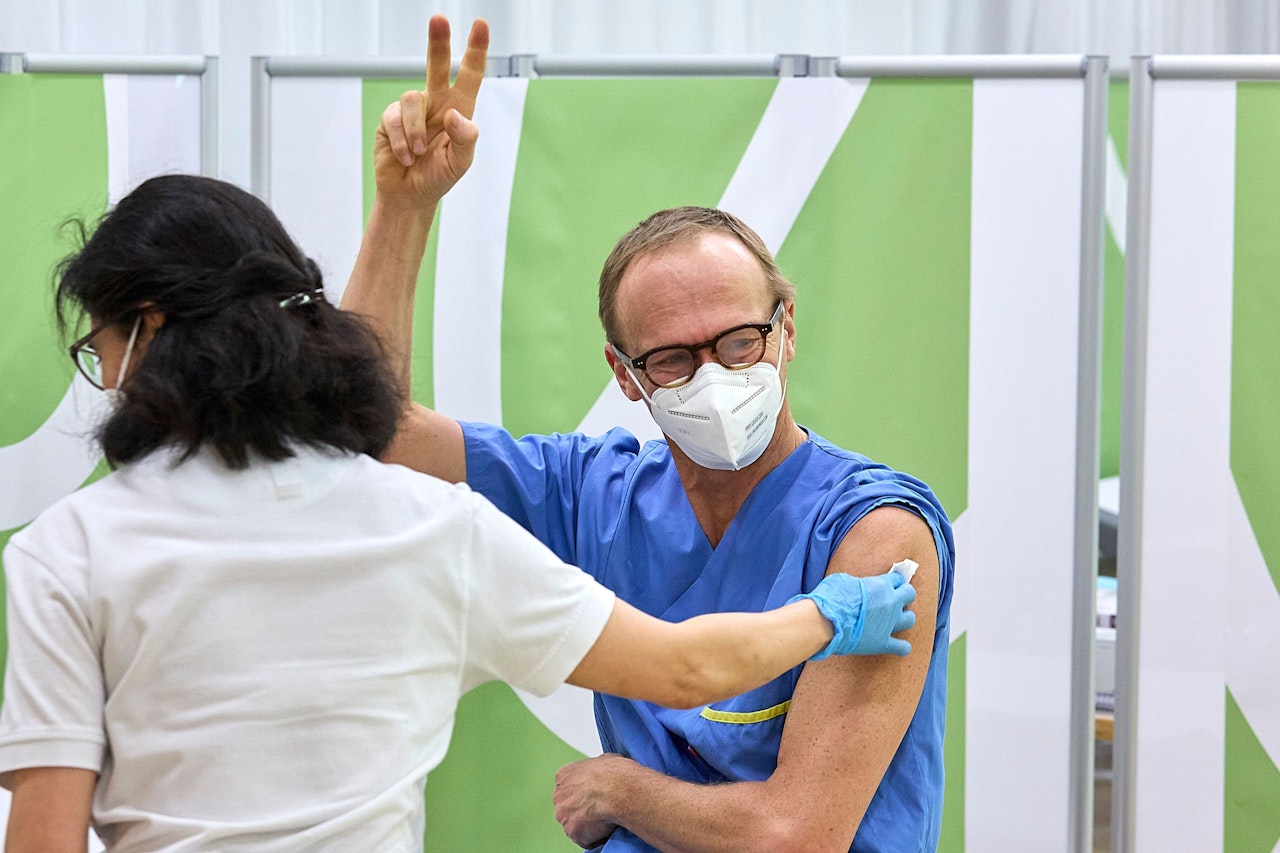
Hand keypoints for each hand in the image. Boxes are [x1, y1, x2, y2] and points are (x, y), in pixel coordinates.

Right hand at [374, 15, 488, 204]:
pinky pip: (395, 118)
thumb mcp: (460, 163)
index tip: (480, 24)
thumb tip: (455, 115)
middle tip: (438, 18)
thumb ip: (465, 139)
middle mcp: (436, 103)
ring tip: (417, 153)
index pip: (470, 76)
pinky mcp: (391, 118)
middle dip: (438, 43)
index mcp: (459, 110)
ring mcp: (412, 110)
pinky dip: (401, 140)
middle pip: (437, 65)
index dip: (476, 50)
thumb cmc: (438, 176)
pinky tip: (405, 156)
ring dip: (415, 131)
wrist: (409, 194)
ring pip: (412, 99)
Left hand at [553, 753, 633, 847]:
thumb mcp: (605, 760)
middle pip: (568, 806)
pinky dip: (596, 837)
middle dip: (582, 808)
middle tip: (601, 807)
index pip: (569, 787)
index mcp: (564, 775)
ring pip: (575, 824)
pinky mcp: (574, 833)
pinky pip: (585, 839)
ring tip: (607, 818)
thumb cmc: (615, 774)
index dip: (583, 792)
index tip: (594, 794)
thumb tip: (603, 773)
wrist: (620, 791)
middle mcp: (559, 796)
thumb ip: (596, 769)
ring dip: (588, 823)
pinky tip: (608, 827)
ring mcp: (564, 816)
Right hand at [790, 569, 916, 657]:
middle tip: (894, 598)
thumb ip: (857, 583)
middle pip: (910, 594)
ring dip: (904, 617)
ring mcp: (889, 624)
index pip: (897, 579)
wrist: (825, 622)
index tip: (888, 583)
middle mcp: (890, 603)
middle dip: (904, 594)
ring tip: (895, 619)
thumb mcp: (843, 580)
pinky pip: (903, 647)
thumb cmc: (830, 598)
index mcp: (881, 585)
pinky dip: (902, 646)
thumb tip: (858, 587)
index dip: (892, 580)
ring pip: (910, 619)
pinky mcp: (883, 643)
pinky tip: (897, 645)